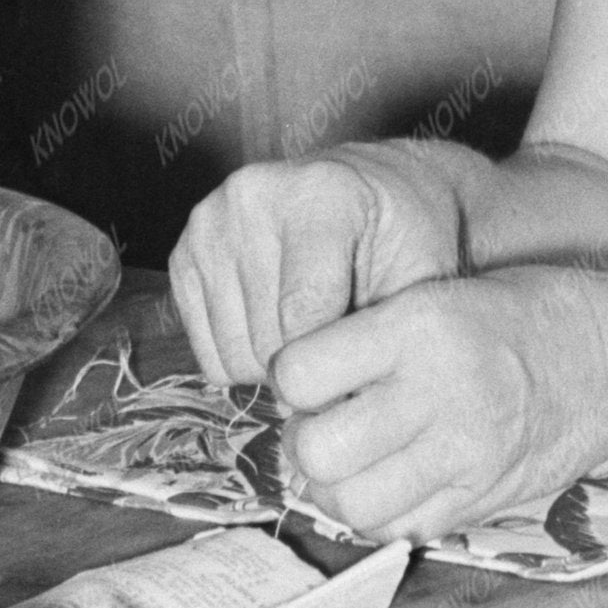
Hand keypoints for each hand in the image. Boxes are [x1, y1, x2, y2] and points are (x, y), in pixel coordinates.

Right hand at [168, 144, 474, 388]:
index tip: (360, 381)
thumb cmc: (407, 239)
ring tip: (313, 336)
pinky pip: (206, 353)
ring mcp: (209, 224)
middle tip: (342, 350)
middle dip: (310, 366)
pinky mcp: (183, 254)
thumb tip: (339, 414)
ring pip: (233, 356)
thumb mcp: (424, 278)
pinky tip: (278, 327)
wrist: (376, 193)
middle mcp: (252, 198)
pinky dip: (244, 357)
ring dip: (276, 367)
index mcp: (320, 195)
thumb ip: (388, 336)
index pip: (304, 314)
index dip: (334, 367)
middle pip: (267, 342)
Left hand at [257, 264, 607, 544]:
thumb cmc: (523, 316)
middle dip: (306, 442)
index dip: (292, 377)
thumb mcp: (440, 292)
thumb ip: (368, 340)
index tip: (313, 375)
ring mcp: (468, 453)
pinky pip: (401, 528)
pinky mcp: (486, 496)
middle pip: (319, 450)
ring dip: (338, 488)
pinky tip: (397, 482)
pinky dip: (383, 513)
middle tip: (326, 425)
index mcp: (421, 326)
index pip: (300, 372)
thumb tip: (296, 398)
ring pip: (351, 504)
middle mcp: (442, 392)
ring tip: (356, 462)